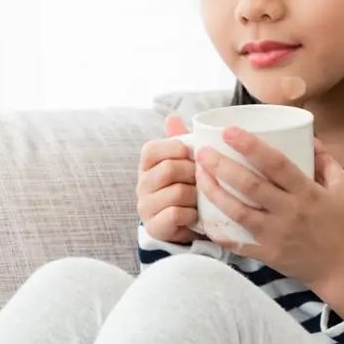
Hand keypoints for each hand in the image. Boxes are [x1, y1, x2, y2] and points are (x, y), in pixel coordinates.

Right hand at [136, 115, 203, 244]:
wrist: (183, 227)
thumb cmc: (185, 189)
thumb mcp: (184, 164)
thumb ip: (179, 142)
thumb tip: (172, 117)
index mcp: (146, 166)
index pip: (152, 149)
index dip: (176, 149)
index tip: (191, 155)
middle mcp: (141, 185)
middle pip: (169, 169)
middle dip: (192, 174)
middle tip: (202, 180)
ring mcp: (146, 207)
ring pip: (177, 193)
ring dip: (196, 196)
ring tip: (201, 199)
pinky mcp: (155, 227)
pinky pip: (177, 214)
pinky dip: (192, 214)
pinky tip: (195, 215)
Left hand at [194, 132, 343, 311]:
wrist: (338, 267)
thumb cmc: (338, 223)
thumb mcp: (342, 187)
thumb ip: (326, 160)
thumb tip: (309, 136)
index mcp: (307, 192)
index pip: (277, 164)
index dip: (251, 146)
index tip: (230, 132)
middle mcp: (289, 212)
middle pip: (250, 186)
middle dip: (222, 166)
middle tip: (202, 152)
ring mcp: (275, 234)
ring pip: (238, 212)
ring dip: (214, 193)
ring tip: (198, 176)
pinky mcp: (266, 253)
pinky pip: (237, 243)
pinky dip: (218, 232)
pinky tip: (201, 217)